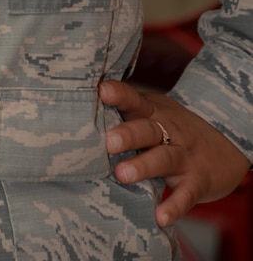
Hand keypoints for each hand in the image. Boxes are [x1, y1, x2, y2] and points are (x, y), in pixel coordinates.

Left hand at [100, 78, 249, 226]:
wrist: (228, 140)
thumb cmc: (175, 128)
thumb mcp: (156, 115)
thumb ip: (128, 116)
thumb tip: (80, 117)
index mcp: (154, 112)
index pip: (134, 99)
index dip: (119, 94)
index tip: (102, 90)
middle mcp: (169, 130)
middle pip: (146, 129)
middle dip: (127, 135)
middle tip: (107, 142)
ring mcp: (184, 156)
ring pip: (163, 158)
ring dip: (143, 166)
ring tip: (122, 175)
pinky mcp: (197, 182)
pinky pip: (186, 195)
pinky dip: (174, 207)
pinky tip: (160, 217)